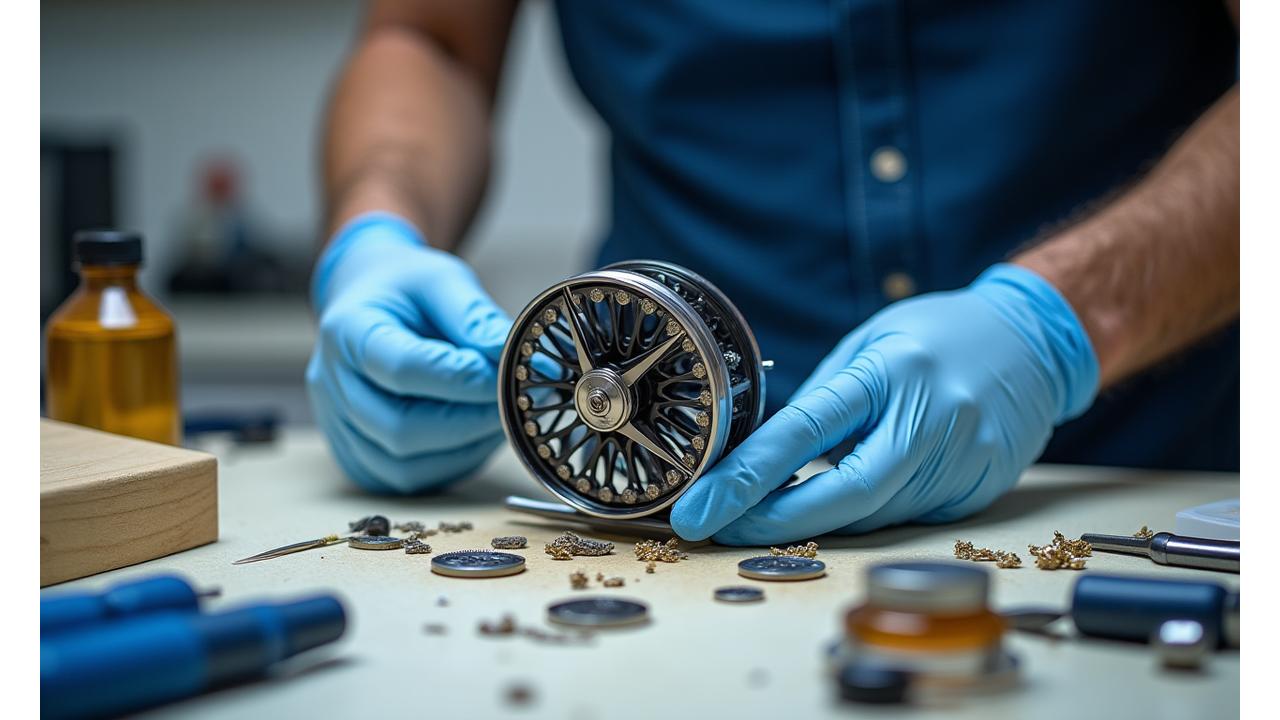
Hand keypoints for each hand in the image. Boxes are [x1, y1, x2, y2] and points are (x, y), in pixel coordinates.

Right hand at [306, 213, 510, 493]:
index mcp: (346, 330)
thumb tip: (513, 356)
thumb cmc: (405, 288)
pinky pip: (405, 478)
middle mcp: (331, 383)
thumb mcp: (440, 279)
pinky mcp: (355, 454)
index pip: (401, 368)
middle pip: (399, 427)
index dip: (459, 379)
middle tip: (512, 401)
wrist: (368, 298)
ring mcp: (338, 424)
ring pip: (403, 465)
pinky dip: (450, 463)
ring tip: (499, 416)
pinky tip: (475, 434)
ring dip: (464, 448)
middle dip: (468, 421)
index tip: (503, 372)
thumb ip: (474, 316)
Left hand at [670, 264, 1098, 543]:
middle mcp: (932, 419)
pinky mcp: (979, 491)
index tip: (700, 507)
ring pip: (869, 517)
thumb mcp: (870, 343)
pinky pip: (903, 518)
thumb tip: (762, 453)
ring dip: (808, 521)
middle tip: (714, 529)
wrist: (1036, 341)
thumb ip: (823, 399)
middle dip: (768, 522)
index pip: (806, 432)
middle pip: (842, 497)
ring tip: (755, 514)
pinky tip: (829, 505)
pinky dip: (860, 516)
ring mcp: (962, 461)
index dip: (747, 477)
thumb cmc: (938, 334)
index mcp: (893, 371)